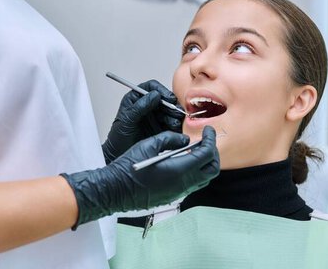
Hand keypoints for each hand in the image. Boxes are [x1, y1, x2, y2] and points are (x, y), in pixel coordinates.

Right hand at [62, 126, 219, 227]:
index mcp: (180, 170)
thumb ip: (170, 139)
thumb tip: (184, 140)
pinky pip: (192, 184)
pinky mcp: (172, 196)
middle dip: (213, 152)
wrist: (114, 190)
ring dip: (204, 163)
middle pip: (212, 169)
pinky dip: (195, 171)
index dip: (211, 140)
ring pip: (204, 179)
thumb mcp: (149, 145)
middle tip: (205, 140)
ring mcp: (178, 193)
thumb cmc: (128, 167)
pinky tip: (182, 161)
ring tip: (194, 149)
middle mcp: (183, 184)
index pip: (207, 154)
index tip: (208, 130)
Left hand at [102, 79, 185, 163]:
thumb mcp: (127, 120)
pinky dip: (175, 126)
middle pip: (164, 99)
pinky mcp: (160, 128)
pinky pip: (171, 124)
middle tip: (175, 112)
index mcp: (136, 99)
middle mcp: (147, 106)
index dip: (162, 90)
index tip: (168, 98)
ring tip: (173, 124)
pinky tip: (174, 130)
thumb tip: (154, 95)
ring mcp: (154, 117)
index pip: (151, 87)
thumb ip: (140, 107)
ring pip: (170, 111)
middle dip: (171, 105)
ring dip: (174, 116)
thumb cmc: (118, 138)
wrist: (119, 156)